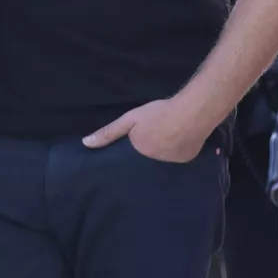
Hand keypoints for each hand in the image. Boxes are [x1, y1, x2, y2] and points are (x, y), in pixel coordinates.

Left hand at [82, 98, 208, 162]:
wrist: (191, 114)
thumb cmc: (158, 114)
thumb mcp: (130, 119)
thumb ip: (109, 132)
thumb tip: (86, 143)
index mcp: (140, 153)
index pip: (133, 155)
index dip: (135, 150)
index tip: (135, 146)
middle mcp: (155, 163)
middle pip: (149, 156)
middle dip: (150, 149)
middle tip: (155, 134)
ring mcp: (172, 164)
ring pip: (164, 157)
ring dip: (164, 149)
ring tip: (168, 135)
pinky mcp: (188, 161)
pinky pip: (178, 157)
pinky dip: (178, 150)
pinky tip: (180, 139)